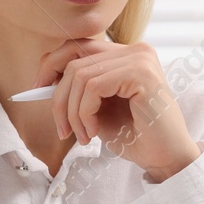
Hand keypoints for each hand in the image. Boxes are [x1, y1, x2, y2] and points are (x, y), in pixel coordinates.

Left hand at [34, 38, 201, 181]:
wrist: (166, 158)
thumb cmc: (136, 136)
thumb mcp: (99, 109)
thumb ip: (79, 91)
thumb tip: (42, 81)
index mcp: (127, 54)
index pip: (78, 45)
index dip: (52, 65)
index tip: (37, 89)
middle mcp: (136, 50)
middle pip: (74, 59)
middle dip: (58, 97)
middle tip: (61, 128)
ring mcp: (140, 58)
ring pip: (80, 75)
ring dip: (73, 112)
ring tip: (83, 137)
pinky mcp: (142, 73)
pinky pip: (93, 86)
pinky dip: (85, 113)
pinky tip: (93, 133)